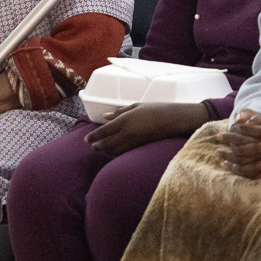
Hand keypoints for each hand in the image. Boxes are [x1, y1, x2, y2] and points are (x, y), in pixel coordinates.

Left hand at [87, 102, 213, 157]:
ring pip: (116, 151)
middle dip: (98, 146)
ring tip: (100, 151)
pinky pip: (125, 153)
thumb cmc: (155, 109)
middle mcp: (128, 132)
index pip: (104, 131)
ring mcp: (135, 141)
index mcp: (124, 120)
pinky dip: (117, 154)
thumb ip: (119, 112)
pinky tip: (114, 153)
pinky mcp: (142, 147)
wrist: (174, 119)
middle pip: (107, 144)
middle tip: (92, 147)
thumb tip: (105, 117)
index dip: (93, 137)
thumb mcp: (135, 106)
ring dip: (106, 152)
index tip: (86, 140)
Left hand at [216, 110, 260, 178]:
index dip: (229, 137)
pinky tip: (231, 166)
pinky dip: (240, 170)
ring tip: (220, 157)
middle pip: (241, 153)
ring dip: (230, 161)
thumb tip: (240, 120)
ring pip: (245, 165)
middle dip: (227, 149)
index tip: (220, 134)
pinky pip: (252, 173)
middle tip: (216, 146)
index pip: (243, 139)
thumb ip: (257, 118)